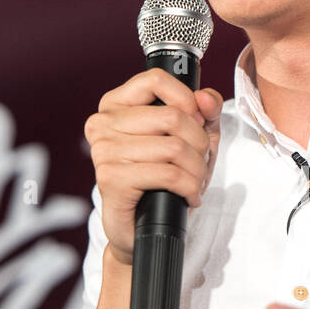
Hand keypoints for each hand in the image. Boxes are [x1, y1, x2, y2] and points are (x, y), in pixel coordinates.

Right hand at [84, 70, 222, 265]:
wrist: (142, 229)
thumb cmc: (165, 179)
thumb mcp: (193, 138)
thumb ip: (205, 111)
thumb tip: (206, 97)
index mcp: (116, 105)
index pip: (155, 79)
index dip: (187, 98)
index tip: (199, 121)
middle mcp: (103, 124)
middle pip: (172, 116)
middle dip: (200, 143)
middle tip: (201, 161)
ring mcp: (104, 151)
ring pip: (174, 147)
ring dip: (197, 169)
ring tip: (196, 181)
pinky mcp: (112, 179)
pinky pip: (168, 174)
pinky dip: (189, 187)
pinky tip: (190, 196)